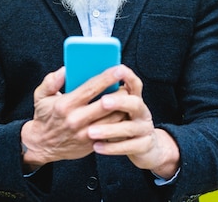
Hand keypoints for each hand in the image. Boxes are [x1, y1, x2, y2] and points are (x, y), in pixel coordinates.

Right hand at [21, 66, 126, 169]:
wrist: (42, 145)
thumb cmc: (44, 117)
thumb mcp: (40, 96)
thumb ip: (51, 80)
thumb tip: (65, 69)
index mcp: (65, 105)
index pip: (91, 88)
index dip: (107, 78)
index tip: (119, 69)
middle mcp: (76, 119)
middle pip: (107, 104)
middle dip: (121, 92)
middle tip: (128, 83)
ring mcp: (85, 134)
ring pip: (113, 119)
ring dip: (123, 107)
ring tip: (127, 97)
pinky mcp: (92, 144)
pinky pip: (112, 132)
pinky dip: (119, 121)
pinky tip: (122, 112)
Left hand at [86, 65, 180, 179]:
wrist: (143, 148)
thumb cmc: (119, 122)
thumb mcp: (112, 106)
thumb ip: (97, 91)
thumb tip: (73, 74)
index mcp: (133, 97)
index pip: (134, 83)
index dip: (128, 76)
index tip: (119, 69)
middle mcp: (141, 111)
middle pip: (134, 103)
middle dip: (118, 102)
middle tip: (103, 102)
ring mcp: (144, 128)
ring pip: (129, 128)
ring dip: (109, 129)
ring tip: (90, 131)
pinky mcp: (144, 145)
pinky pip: (128, 147)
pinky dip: (111, 147)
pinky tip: (96, 146)